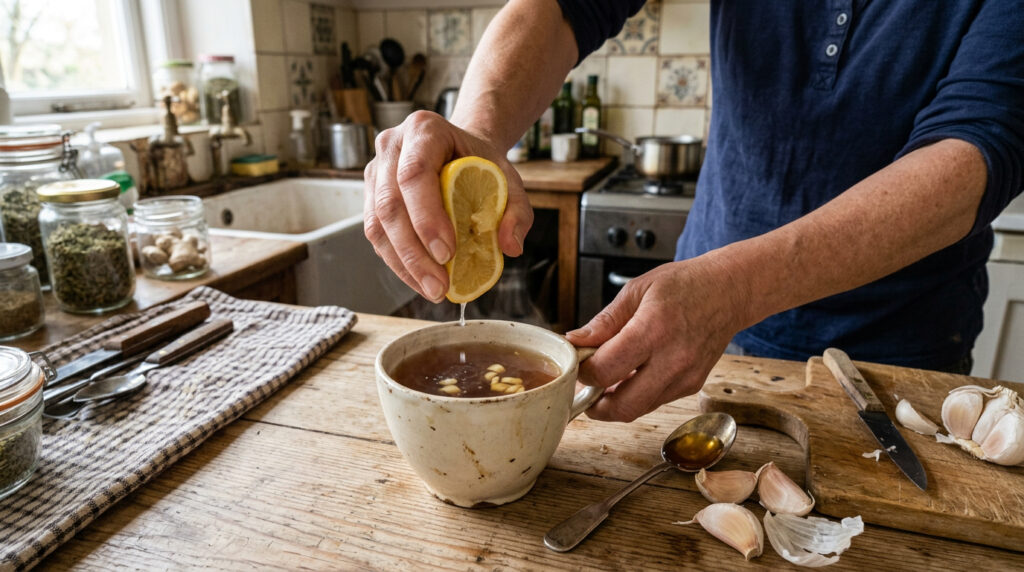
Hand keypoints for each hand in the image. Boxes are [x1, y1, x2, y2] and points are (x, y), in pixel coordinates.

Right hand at [363, 111, 532, 301]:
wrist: (459, 151)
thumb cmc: (480, 164)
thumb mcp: (508, 179)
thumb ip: (517, 210)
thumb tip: (510, 246)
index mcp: (424, 130)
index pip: (414, 174)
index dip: (426, 217)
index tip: (447, 253)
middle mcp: (391, 145)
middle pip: (389, 204)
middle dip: (414, 252)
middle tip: (439, 285)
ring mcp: (375, 170)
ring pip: (376, 224)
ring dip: (403, 264)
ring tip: (432, 289)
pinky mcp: (370, 195)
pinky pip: (375, 234)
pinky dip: (397, 262)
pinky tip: (420, 280)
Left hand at [566, 256, 749, 421]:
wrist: (729, 292)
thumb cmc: (685, 285)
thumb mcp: (637, 290)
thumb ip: (604, 321)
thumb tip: (575, 342)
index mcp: (653, 330)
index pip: (606, 370)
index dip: (584, 372)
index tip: (578, 363)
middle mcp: (673, 359)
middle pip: (622, 405)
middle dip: (595, 404)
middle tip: (585, 388)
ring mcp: (686, 377)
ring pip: (638, 409)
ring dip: (615, 402)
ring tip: (607, 379)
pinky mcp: (692, 386)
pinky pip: (654, 402)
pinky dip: (636, 395)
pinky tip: (631, 375)